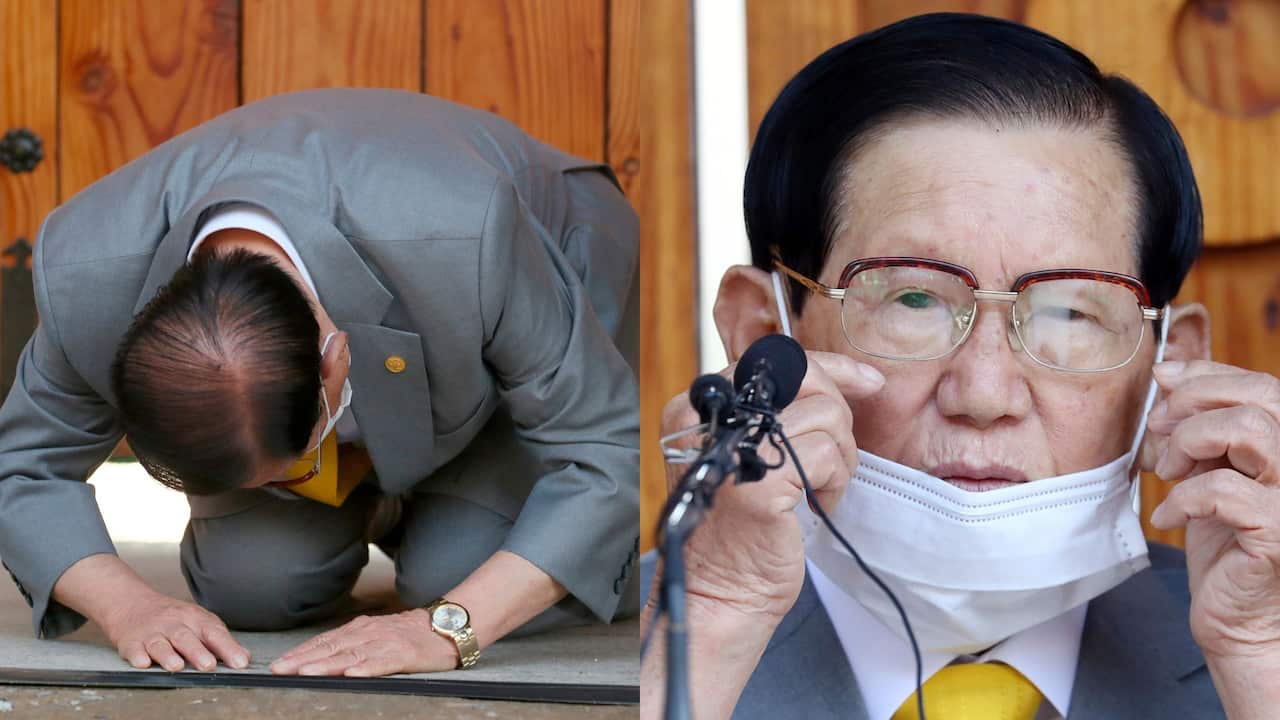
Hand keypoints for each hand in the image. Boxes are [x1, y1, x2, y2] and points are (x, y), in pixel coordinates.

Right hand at [102, 589, 249, 671]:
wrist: (132, 603)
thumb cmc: (171, 618)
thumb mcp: (198, 622)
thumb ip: (220, 640)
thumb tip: (244, 657)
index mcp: (194, 618)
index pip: (213, 632)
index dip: (228, 648)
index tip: (239, 662)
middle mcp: (173, 624)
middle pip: (186, 637)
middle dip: (197, 652)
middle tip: (208, 665)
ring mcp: (151, 633)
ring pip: (160, 643)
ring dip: (167, 655)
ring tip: (176, 666)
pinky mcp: (131, 642)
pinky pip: (133, 649)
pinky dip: (137, 656)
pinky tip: (143, 662)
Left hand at [270, 610, 457, 676]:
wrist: (447, 627)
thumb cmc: (411, 635)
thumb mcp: (377, 634)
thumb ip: (353, 644)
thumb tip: (322, 656)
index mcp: (361, 629)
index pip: (325, 641)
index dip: (301, 653)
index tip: (279, 664)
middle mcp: (370, 633)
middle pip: (331, 647)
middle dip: (303, 660)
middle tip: (279, 670)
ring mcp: (386, 643)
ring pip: (351, 655)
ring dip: (326, 664)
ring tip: (305, 673)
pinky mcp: (404, 655)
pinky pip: (383, 662)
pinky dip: (366, 667)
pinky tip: (352, 674)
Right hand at [654, 351, 883, 628]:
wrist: (722, 594)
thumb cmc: (741, 532)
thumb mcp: (751, 455)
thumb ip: (775, 415)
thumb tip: (839, 377)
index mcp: (701, 408)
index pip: (773, 360)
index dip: (828, 367)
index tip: (867, 381)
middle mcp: (709, 419)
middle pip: (804, 378)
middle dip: (838, 415)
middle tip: (835, 458)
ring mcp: (733, 446)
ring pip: (826, 415)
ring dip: (838, 457)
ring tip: (818, 489)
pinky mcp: (758, 479)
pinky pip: (827, 454)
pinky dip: (834, 482)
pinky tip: (816, 505)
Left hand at [1144, 360, 1279, 661]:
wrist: (1241, 620)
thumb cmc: (1227, 545)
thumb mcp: (1212, 470)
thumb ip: (1204, 426)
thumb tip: (1170, 373)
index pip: (1264, 385)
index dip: (1207, 374)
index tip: (1164, 382)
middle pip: (1262, 397)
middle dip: (1194, 401)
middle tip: (1160, 428)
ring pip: (1249, 430)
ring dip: (1191, 441)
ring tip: (1169, 470)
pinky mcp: (1279, 534)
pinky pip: (1224, 490)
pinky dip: (1183, 497)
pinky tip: (1169, 515)